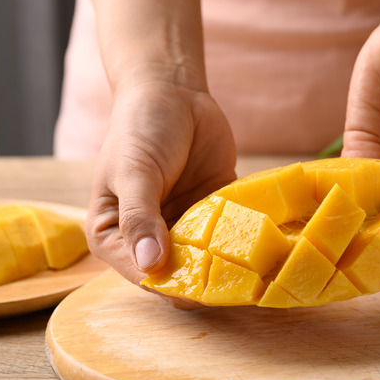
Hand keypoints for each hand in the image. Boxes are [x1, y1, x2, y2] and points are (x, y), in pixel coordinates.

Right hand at [86, 69, 235, 307]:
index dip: (173, 286)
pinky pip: (229, 236)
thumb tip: (150, 265)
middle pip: (178, 276)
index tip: (205, 288)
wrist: (171, 91)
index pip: (144, 276)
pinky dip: (245, 242)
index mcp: (114, 237)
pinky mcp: (212, 213)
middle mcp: (148, 240)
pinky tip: (265, 246)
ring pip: (206, 263)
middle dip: (206, 281)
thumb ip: (140, 217)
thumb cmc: (140, 128)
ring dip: (229, 266)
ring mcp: (182, 227)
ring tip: (257, 269)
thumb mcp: (134, 171)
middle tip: (240, 282)